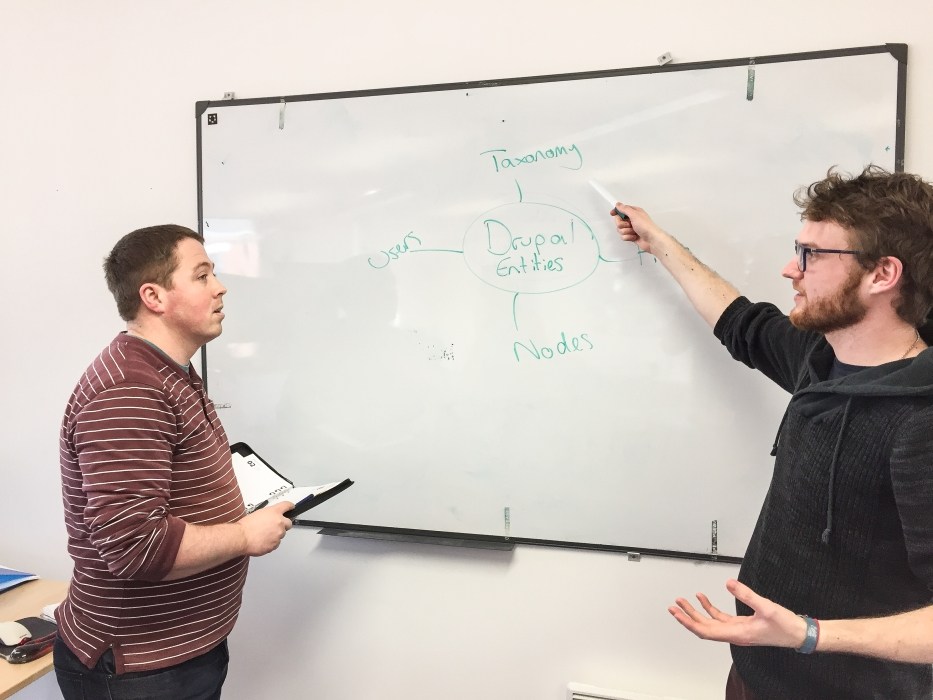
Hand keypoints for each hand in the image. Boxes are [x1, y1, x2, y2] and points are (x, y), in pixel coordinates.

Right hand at [238, 501, 293, 555]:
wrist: (242, 537)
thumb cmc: (246, 526)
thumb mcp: (258, 513)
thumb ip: (268, 515)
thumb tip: (270, 517)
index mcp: (275, 512)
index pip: (287, 506)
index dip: (290, 507)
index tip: (292, 507)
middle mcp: (279, 522)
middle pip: (289, 523)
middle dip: (284, 524)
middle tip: (275, 526)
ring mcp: (278, 534)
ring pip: (282, 534)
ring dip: (276, 534)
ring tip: (264, 535)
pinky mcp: (275, 544)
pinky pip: (276, 543)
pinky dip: (272, 542)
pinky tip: (263, 540)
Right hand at [610, 204, 664, 255]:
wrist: (652, 240)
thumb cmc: (646, 226)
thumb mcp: (635, 215)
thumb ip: (625, 209)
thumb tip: (618, 204)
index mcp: (634, 212)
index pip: (621, 210)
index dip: (616, 212)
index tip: (612, 214)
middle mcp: (632, 220)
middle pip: (618, 221)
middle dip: (622, 224)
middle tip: (629, 225)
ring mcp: (631, 228)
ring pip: (620, 230)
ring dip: (626, 231)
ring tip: (634, 232)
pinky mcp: (631, 236)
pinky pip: (623, 236)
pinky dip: (628, 237)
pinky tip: (634, 237)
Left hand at [668, 579, 807, 648]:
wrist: (799, 634)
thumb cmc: (785, 626)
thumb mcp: (766, 607)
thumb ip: (746, 594)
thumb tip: (728, 584)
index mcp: (737, 633)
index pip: (706, 631)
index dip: (689, 622)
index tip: (677, 614)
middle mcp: (734, 634)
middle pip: (704, 627)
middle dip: (687, 616)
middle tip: (674, 605)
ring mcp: (737, 630)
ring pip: (710, 623)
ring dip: (696, 612)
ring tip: (683, 601)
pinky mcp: (742, 624)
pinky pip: (720, 618)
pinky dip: (709, 609)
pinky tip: (702, 599)